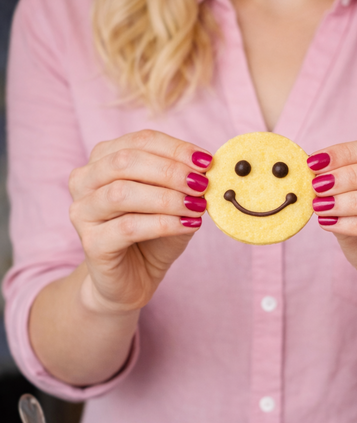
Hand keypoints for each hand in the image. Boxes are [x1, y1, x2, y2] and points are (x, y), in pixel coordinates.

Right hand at [69, 129, 211, 314]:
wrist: (132, 281)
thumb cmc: (152, 237)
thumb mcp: (174, 204)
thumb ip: (185, 185)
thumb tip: (207, 169)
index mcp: (103, 159)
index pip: (140, 141)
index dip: (175, 148)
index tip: (206, 161)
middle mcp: (85, 181)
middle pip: (125, 162)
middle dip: (170, 170)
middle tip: (202, 183)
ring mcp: (82, 212)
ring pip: (121, 193)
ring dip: (166, 197)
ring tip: (197, 206)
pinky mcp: (91, 243)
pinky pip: (128, 227)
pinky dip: (163, 224)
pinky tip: (188, 225)